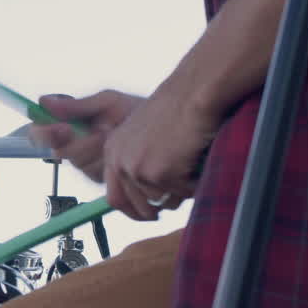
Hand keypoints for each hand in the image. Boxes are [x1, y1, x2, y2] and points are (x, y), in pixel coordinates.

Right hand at [27, 90, 143, 181]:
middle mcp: (71, 148)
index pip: (40, 135)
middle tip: (102, 130)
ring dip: (101, 149)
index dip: (45, 134)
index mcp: (66, 127)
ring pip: (81, 163)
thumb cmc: (131, 111)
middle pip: (61, 152)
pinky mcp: (102, 179)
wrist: (163, 129)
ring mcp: (86, 165)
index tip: (63, 128)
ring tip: (120, 135)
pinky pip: (99, 173)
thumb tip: (43, 100)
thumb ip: (77, 105)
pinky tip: (125, 149)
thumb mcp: (107, 102)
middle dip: (82, 142)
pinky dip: (113, 160)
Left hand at [101, 82, 217, 220]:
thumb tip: (144, 198)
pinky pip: (181, 194)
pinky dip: (193, 183)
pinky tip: (195, 158)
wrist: (194, 92)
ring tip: (188, 163)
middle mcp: (119, 161)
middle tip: (178, 193)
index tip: (149, 215)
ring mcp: (137, 168)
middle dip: (160, 208)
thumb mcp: (144, 134)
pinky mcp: (157, 173)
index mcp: (113, 151)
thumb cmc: (177, 110)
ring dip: (180, 191)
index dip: (134, 211)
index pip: (114, 198)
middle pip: (138, 208)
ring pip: (163, 202)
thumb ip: (135, 162)